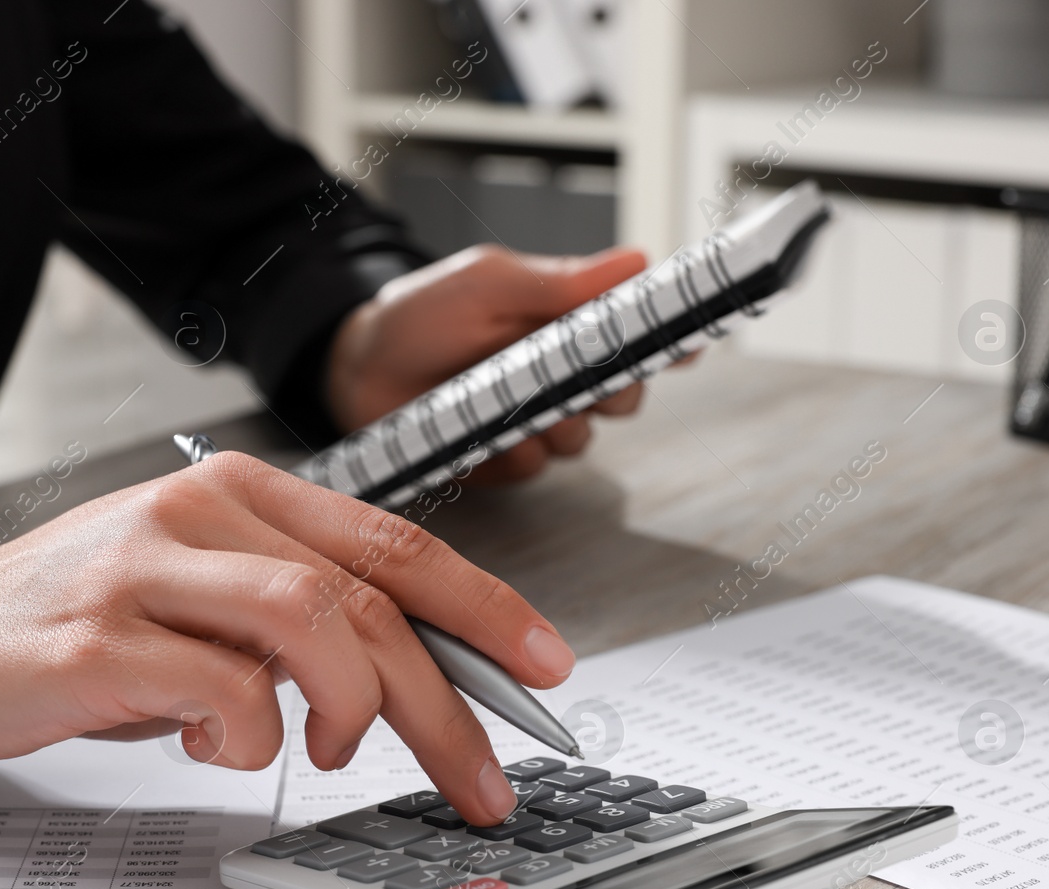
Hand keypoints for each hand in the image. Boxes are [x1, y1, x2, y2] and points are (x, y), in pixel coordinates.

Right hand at [0, 453, 576, 825]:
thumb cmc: (77, 626)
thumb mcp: (201, 597)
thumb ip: (293, 616)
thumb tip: (408, 677)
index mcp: (240, 492)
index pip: (394, 543)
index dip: (484, 605)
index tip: (546, 666)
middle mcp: (200, 508)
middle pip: (369, 597)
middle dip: (443, 701)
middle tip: (477, 777)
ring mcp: (147, 563)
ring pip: (313, 622)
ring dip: (352, 708)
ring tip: (331, 751)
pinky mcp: (98, 634)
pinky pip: (222, 688)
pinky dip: (250, 736)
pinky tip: (220, 747)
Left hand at [326, 244, 650, 481]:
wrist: (357, 366)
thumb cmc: (420, 313)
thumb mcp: (486, 284)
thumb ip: (558, 281)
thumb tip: (636, 262)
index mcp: (568, 323)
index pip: (640, 334)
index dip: (673, 341)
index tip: (691, 346)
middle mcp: (561, 375)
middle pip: (625, 395)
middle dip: (614, 391)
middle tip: (586, 381)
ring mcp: (535, 421)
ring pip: (583, 438)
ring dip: (558, 424)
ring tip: (513, 403)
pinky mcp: (506, 460)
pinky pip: (535, 467)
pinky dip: (516, 452)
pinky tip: (484, 433)